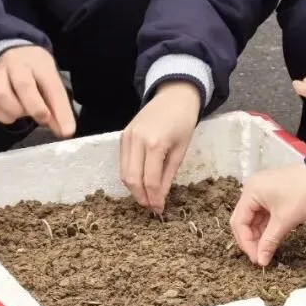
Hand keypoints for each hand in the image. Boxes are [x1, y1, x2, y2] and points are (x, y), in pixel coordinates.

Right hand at [0, 46, 75, 137]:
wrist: (8, 53)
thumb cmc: (35, 72)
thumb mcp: (50, 82)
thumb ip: (57, 107)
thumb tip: (64, 131)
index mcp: (39, 63)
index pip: (52, 86)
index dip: (60, 110)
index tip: (67, 131)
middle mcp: (17, 64)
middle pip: (24, 86)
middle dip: (36, 108)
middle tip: (44, 120)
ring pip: (1, 94)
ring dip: (15, 111)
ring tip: (24, 114)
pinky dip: (1, 115)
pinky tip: (10, 115)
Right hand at [120, 81, 200, 212]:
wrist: (173, 96)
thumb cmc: (183, 122)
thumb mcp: (181, 150)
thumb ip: (168, 175)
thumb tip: (160, 198)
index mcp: (155, 144)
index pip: (150, 180)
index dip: (154, 198)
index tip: (159, 210)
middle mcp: (136, 141)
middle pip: (132, 179)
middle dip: (141, 197)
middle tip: (152, 207)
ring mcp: (127, 137)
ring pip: (124, 173)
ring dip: (134, 189)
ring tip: (147, 197)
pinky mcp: (123, 136)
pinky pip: (123, 162)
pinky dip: (130, 175)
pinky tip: (141, 181)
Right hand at [230, 162, 305, 265]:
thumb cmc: (302, 195)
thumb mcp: (285, 220)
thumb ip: (269, 241)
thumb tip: (261, 261)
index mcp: (250, 192)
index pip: (239, 222)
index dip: (246, 242)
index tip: (257, 259)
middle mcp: (251, 190)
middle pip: (243, 220)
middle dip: (251, 239)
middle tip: (260, 257)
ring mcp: (261, 191)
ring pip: (254, 218)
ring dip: (259, 234)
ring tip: (267, 250)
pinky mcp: (270, 194)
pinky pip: (263, 214)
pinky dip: (266, 227)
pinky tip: (272, 239)